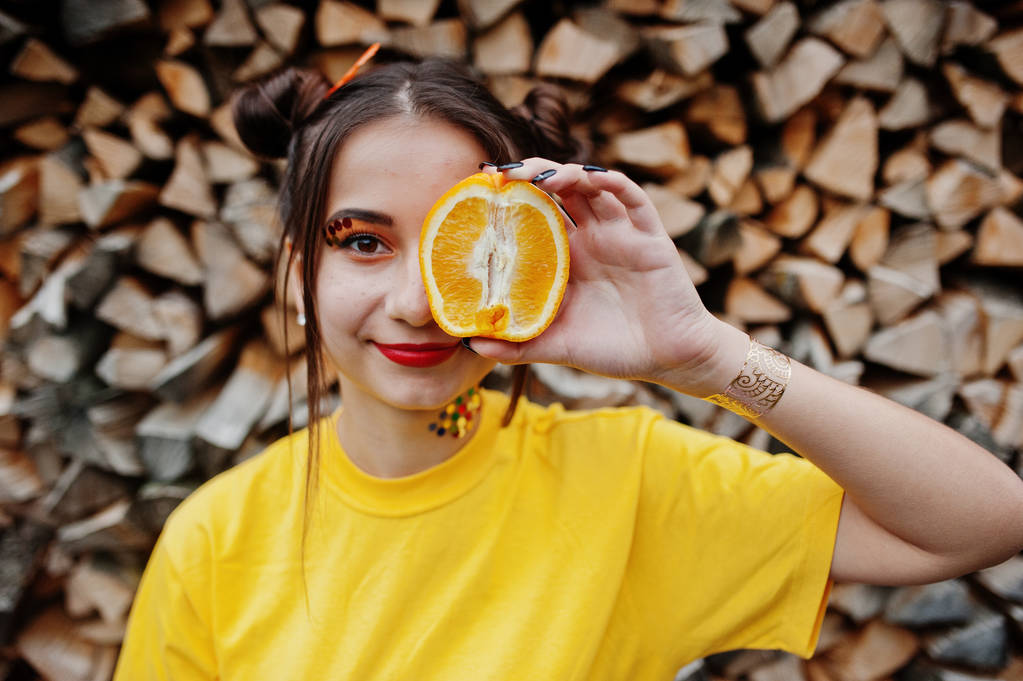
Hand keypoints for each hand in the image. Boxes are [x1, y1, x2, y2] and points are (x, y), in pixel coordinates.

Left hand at [469, 159, 732, 393]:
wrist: (669, 360)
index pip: (533, 217)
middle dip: (531, 176)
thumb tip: (471, 345)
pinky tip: (588, 178)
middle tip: (503, 173)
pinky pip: (632, 198)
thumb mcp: (557, 347)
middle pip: (557, 192)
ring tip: (539, 176)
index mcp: (567, 260)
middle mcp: (591, 240)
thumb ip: (517, 346)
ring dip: (565, 173)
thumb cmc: (614, 351)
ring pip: (591, 187)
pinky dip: (612, 182)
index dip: (510, 200)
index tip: (480, 190)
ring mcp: (620, 234)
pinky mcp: (649, 237)